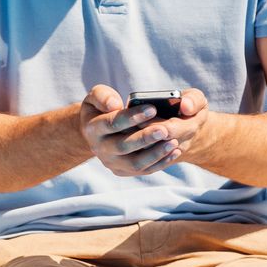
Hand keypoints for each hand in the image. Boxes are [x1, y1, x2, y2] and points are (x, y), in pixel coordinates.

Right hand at [80, 85, 210, 175]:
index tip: (152, 108)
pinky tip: (174, 151)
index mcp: (93, 129)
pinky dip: (160, 162)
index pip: (113, 123)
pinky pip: (144, 170)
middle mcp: (100, 149)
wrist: (98, 132)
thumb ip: (102, 96)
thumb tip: (114, 105)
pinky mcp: (124, 171)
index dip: (132, 117)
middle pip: (123, 146)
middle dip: (144, 138)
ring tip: (173, 142)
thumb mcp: (96, 96)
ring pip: (134, 163)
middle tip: (164, 130)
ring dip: (155, 154)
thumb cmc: (102, 108)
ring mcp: (112, 162)